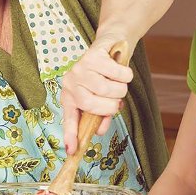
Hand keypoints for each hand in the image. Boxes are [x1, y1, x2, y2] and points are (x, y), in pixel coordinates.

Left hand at [61, 37, 132, 153]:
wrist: (112, 43)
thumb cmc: (106, 74)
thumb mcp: (102, 97)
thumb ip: (100, 115)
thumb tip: (100, 131)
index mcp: (71, 95)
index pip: (70, 118)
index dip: (70, 135)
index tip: (72, 151)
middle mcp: (71, 82)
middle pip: (94, 104)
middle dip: (112, 104)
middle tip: (115, 97)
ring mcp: (81, 68)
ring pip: (109, 90)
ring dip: (121, 88)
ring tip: (117, 81)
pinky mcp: (93, 55)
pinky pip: (120, 75)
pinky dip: (126, 74)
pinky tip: (120, 68)